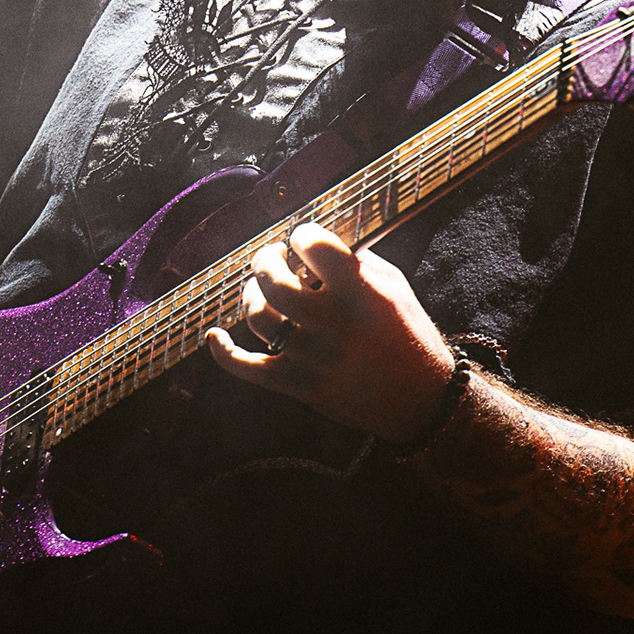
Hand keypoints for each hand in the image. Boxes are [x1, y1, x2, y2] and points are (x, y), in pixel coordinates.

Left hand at [206, 223, 454, 443]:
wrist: (419, 398)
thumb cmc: (408, 334)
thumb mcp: (394, 285)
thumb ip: (356, 260)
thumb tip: (318, 239)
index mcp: (360, 292)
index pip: (313, 245)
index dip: (302, 234)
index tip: (303, 238)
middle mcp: (333, 323)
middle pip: (274, 281)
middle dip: (265, 259)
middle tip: (271, 256)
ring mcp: (313, 357)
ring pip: (259, 318)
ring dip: (251, 297)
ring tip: (261, 290)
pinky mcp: (300, 386)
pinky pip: (249, 369)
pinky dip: (225, 353)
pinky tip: (214, 336)